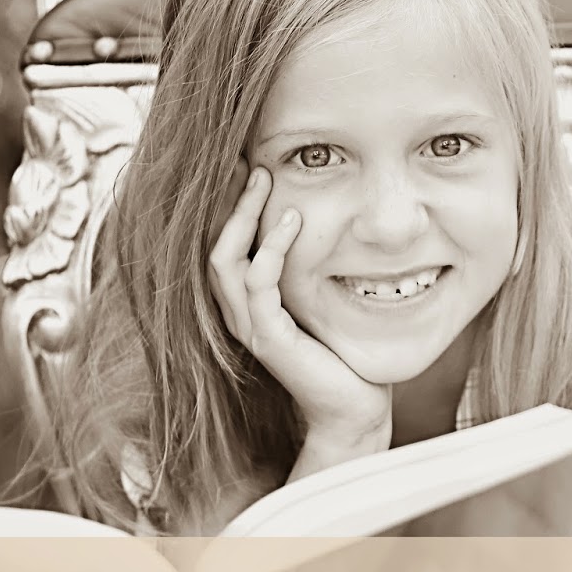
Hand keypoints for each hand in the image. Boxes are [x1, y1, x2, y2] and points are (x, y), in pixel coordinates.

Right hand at [209, 163, 390, 470]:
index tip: (251, 169)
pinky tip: (291, 222)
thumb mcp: (323, 300)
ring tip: (265, 180)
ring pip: (227, 261)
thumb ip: (312, 269)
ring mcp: (252, 328)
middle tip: (252, 163)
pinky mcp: (270, 340)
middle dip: (232, 203)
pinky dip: (271, 250)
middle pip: (217, 247)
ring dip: (245, 216)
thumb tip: (322, 221)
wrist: (355, 408)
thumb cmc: (344, 353)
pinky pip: (259, 286)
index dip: (233, 209)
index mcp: (249, 305)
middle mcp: (241, 315)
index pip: (226, 247)